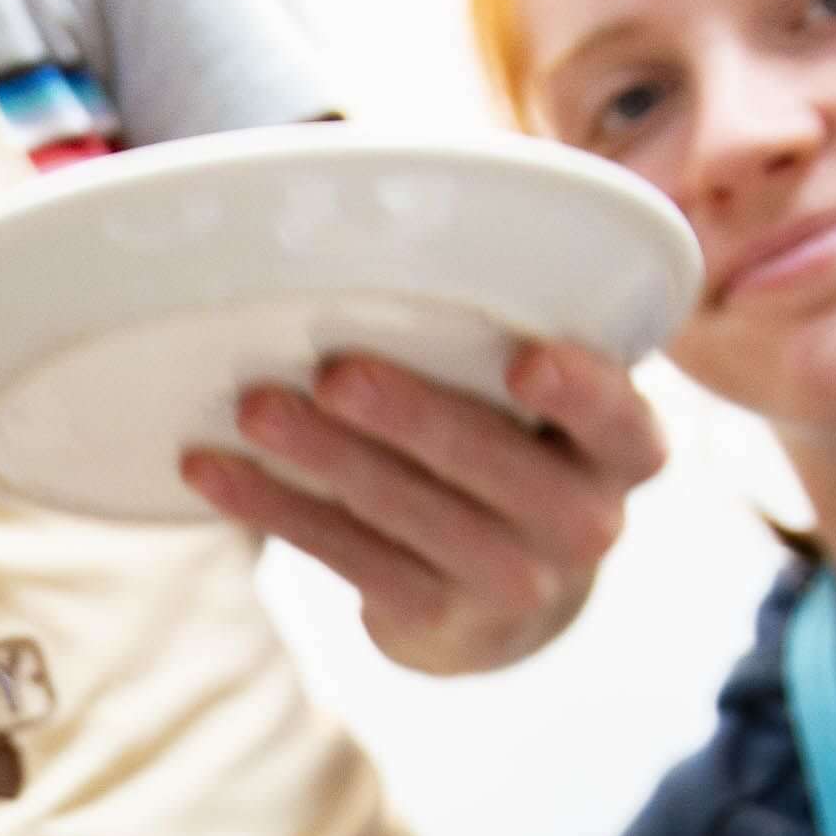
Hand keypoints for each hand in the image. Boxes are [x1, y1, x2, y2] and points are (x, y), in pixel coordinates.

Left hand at [183, 340, 668, 674]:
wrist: (500, 597)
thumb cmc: (512, 446)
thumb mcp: (537, 403)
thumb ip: (501, 336)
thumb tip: (382, 217)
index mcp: (622, 451)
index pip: (619, 421)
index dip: (578, 394)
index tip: (523, 359)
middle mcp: (583, 523)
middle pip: (492, 464)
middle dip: (410, 416)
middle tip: (337, 372)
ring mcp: (512, 581)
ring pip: (407, 513)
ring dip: (325, 458)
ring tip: (255, 408)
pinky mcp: (432, 618)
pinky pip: (346, 556)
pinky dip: (276, 508)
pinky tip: (213, 470)